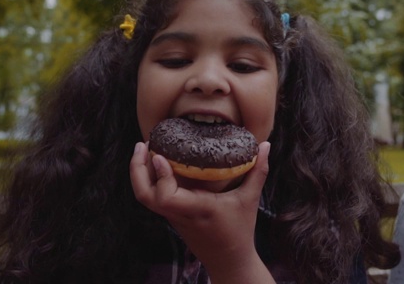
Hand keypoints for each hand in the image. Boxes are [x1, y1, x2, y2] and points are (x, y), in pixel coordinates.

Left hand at [130, 141, 274, 283]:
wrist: (229, 260)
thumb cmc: (240, 230)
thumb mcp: (250, 200)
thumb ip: (258, 172)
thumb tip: (266, 145)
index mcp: (196, 209)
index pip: (166, 197)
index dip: (160, 176)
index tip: (160, 155)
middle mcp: (179, 212)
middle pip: (144, 195)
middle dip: (137, 169)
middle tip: (143, 143)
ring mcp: (172, 215)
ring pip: (145, 196)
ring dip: (140, 172)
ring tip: (146, 148)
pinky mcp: (172, 215)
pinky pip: (154, 196)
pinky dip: (150, 177)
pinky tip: (157, 160)